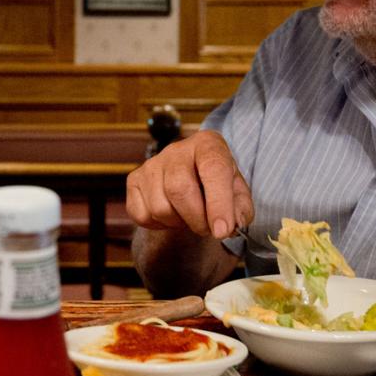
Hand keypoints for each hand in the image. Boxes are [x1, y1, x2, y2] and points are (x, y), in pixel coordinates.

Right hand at [126, 130, 252, 239]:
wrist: (192, 176)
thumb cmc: (216, 183)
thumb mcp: (238, 191)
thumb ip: (241, 208)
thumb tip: (231, 225)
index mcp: (208, 145)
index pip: (212, 169)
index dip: (218, 203)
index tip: (222, 230)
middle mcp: (176, 150)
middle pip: (180, 189)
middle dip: (197, 219)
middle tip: (207, 229)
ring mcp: (151, 164)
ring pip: (160, 206)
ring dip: (178, 223)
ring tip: (188, 216)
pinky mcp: (134, 180)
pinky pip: (141, 214)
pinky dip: (158, 225)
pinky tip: (171, 214)